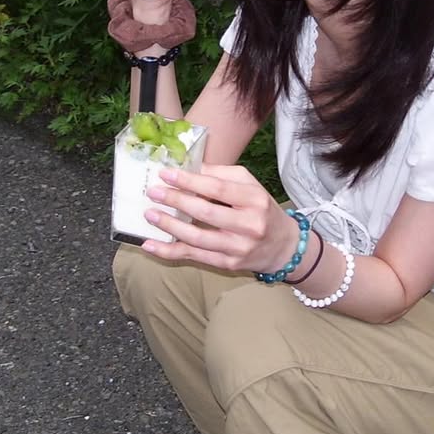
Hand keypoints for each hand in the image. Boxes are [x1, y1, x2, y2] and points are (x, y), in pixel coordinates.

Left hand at [140, 164, 300, 272]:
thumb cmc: (261, 209)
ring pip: (197, 238)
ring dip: (169, 226)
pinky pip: (194, 257)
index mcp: (255, 200)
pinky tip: (150, 245)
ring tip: (150, 214)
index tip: (166, 173)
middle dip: (176, 201)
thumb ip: (221, 175)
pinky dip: (170, 252)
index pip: (218, 188)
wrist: (283, 247)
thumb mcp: (249, 186)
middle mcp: (249, 225)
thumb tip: (188, 168)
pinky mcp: (228, 264)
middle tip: (153, 192)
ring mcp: (238, 248)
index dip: (190, 181)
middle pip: (206, 212)